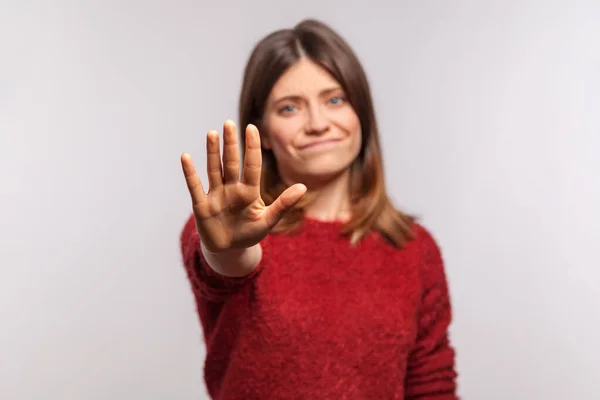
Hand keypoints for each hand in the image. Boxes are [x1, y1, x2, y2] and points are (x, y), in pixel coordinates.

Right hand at [181, 120, 305, 252]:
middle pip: (231, 163)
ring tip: (212, 133)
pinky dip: (190, 173)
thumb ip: (283, 204)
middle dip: (230, 144)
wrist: (230, 250)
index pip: (251, 165)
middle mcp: (232, 189)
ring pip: (214, 170)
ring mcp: (216, 195)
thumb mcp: (268, 220)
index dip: (251, 147)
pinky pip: (194, 187)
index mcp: (249, 192)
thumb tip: (303, 187)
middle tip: (229, 123)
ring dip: (212, 152)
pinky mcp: (202, 206)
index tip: (252, 127)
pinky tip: (186, 157)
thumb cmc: (250, 233)